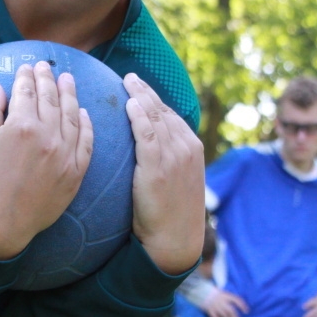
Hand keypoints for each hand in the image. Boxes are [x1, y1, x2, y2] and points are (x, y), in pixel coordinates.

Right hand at [0, 62, 92, 259]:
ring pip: (73, 116)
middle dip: (48, 79)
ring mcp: (65, 155)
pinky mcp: (76, 173)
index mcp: (21, 127)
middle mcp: (48, 137)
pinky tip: (83, 112)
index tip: (26, 67)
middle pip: (51, 99)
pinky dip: (87, 125)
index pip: (26, 92)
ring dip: (70, 94)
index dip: (26, 77)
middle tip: (46, 66)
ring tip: (68, 79)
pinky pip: (86, 142)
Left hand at [123, 73, 205, 274]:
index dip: (153, 98)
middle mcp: (185, 147)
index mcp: (191, 147)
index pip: (169, 114)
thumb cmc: (170, 213)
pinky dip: (140, 116)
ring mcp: (174, 156)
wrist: (175, 239)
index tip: (138, 85)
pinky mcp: (159, 167)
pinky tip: (130, 104)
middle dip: (145, 91)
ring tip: (126, 82)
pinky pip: (148, 134)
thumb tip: (146, 145)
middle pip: (162, 111)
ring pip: (155, 117)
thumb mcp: (175, 179)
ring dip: (140, 96)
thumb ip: (165, 157)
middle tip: (129, 76)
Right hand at [203, 291, 248, 316]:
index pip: (237, 300)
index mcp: (227, 296)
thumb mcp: (224, 294)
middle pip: (231, 311)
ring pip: (225, 316)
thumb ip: (231, 299)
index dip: (242, 305)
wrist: (203, 293)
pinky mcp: (210, 310)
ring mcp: (216, 306)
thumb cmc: (216, 294)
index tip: (247, 312)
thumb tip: (240, 308)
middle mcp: (222, 301)